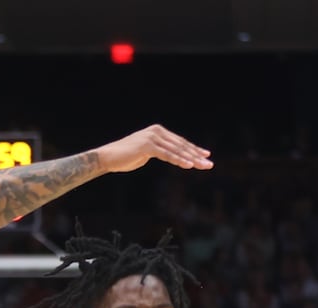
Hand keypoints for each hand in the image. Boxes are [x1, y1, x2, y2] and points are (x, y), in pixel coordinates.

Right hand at [96, 125, 212, 172]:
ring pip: (177, 150)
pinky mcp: (148, 146)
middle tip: (210, 163)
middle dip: (196, 155)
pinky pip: (167, 155)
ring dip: (192, 159)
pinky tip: (189, 165)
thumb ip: (159, 152)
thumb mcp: (146, 153)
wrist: (108, 157)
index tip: (206, 155)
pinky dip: (178, 160)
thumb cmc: (125, 158)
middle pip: (181, 145)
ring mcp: (153, 137)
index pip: (180, 142)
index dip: (193, 149)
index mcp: (158, 132)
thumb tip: (169, 155)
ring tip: (204, 166)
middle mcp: (157, 131)